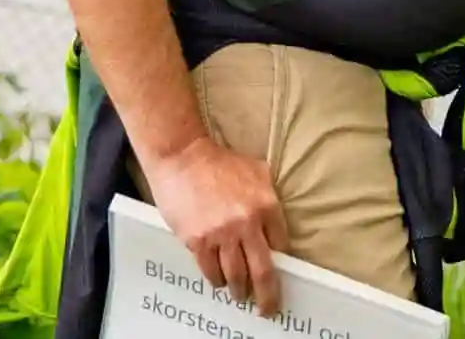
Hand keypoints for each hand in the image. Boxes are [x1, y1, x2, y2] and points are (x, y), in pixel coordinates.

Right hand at [146, 136, 290, 316]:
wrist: (183, 156)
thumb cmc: (219, 162)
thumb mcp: (256, 170)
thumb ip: (269, 197)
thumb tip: (277, 225)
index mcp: (266, 206)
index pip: (282, 246)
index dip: (280, 261)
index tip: (278, 269)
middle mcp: (247, 224)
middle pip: (264, 272)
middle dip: (268, 296)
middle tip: (268, 308)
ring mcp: (221, 235)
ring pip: (236, 276)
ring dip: (239, 290)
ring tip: (240, 294)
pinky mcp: (198, 241)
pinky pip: (211, 271)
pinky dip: (217, 279)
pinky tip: (219, 280)